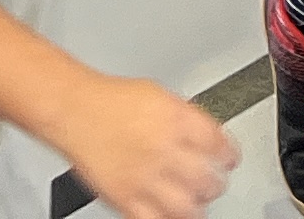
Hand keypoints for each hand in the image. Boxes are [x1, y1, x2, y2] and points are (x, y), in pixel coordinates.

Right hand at [52, 73, 234, 218]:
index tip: (229, 159)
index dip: (229, 155)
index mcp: (177, 120)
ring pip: (189, 209)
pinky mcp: (126, 199)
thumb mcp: (159, 96)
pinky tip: (169, 213)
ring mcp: (146, 178)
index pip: (219, 144)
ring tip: (194, 202)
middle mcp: (164, 149)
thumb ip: (186, 118)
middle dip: (215, 184)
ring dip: (196, 207)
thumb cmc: (111, 101)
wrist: (74, 110)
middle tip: (213, 183)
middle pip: (208, 180)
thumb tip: (206, 137)